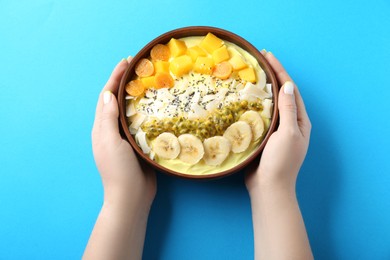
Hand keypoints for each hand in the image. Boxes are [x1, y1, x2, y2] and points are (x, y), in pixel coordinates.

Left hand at [92, 58, 155, 205]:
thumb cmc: (117, 170)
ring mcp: (126, 137)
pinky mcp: (139, 144)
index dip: (114, 78)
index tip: (126, 61)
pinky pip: (143, 123)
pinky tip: (158, 106)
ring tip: (150, 81)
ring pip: (132, 111)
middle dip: (126, 83)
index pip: (106, 97)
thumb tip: (107, 94)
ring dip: (138, 95)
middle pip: (119, 100)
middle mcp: (113, 130)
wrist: (131, 197)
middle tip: (140, 67)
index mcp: (102, 128)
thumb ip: (107, 119)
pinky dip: (148, 112)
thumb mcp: (109, 142)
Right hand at [245, 52, 312, 259]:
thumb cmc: (281, 161)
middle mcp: (290, 122)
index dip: (280, 71)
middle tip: (259, 60)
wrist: (268, 186)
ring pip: (270, 103)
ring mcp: (277, 129)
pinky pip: (260, 115)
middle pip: (281, 93)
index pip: (290, 89)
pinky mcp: (264, 135)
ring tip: (252, 74)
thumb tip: (288, 85)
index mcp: (300, 120)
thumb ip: (289, 110)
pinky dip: (254, 104)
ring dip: (262, 88)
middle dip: (272, 75)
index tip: (268, 55)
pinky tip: (245, 98)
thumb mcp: (288, 133)